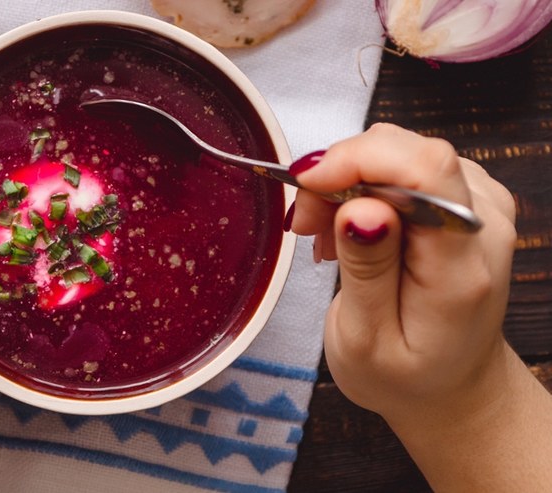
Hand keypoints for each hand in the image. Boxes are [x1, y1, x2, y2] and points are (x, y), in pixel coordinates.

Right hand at [290, 123, 551, 489]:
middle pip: (406, 152)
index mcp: (461, 265)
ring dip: (347, 183)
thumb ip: (366, 270)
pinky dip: (362, 188)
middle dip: (340, 173)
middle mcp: (482, 223)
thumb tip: (360, 207)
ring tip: (325, 239)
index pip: (426, 168)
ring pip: (398, 153)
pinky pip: (403, 166)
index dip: (359, 158)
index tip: (306, 183)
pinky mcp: (463, 200)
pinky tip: (349, 230)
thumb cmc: (404, 373)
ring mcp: (478, 207)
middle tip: (305, 224)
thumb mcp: (366, 339)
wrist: (449, 385)